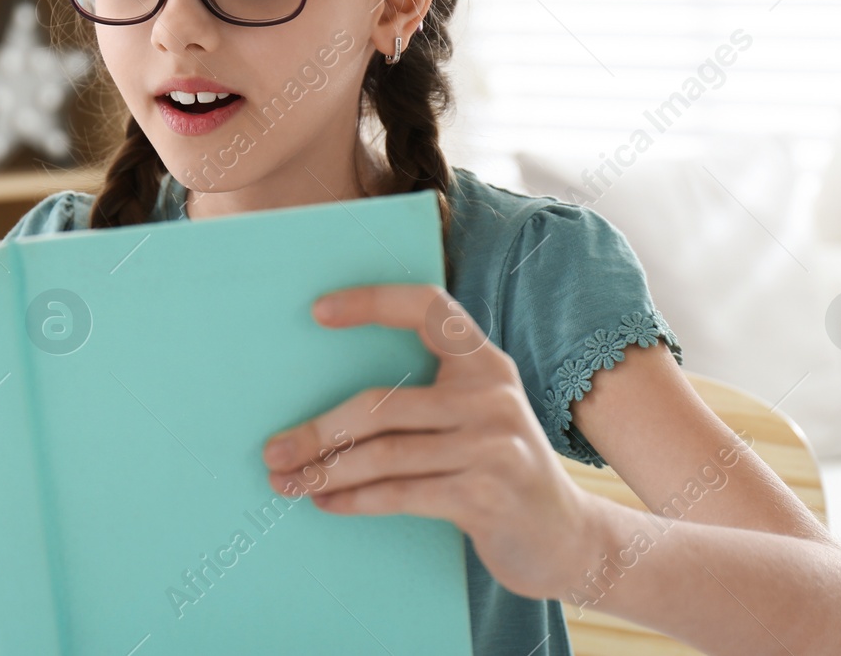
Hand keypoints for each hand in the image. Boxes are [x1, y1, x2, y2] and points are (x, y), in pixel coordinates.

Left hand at [261, 284, 601, 602]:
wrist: (567, 539)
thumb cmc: (501, 470)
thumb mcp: (478, 417)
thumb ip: (429, 397)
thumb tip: (333, 405)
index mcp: (485, 363)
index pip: (428, 309)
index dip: (373, 301)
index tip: (316, 311)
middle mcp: (490, 395)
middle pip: (381, 403)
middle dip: (317, 431)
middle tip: (273, 450)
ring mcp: (491, 444)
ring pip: (383, 454)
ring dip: (325, 472)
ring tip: (287, 482)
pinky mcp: (484, 494)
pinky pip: (399, 493)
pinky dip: (354, 500)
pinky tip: (326, 503)